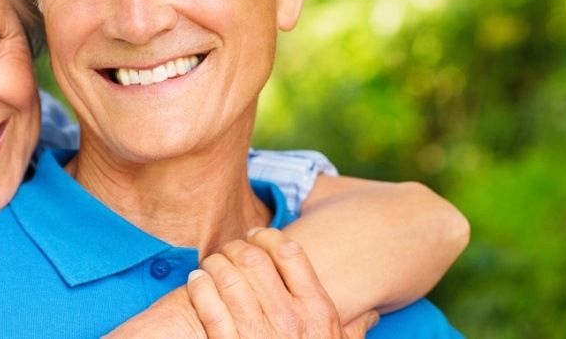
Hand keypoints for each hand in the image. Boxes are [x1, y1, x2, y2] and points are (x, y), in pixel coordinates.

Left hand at [186, 228, 378, 337]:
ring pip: (228, 278)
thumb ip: (352, 332)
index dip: (268, 237)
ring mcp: (256, 334)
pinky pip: (208, 306)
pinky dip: (199, 288)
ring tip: (210, 264)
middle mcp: (288, 318)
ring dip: (214, 264)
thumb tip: (370, 316)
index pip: (290, 254)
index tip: (256, 236)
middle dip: (237, 248)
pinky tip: (196, 282)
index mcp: (317, 312)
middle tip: (229, 250)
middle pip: (255, 260)